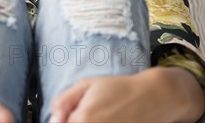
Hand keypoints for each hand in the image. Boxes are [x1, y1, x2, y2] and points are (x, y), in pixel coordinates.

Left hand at [49, 68, 198, 122]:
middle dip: (74, 121)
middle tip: (86, 114)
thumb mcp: (86, 85)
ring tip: (98, 116)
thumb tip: (52, 118)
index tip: (69, 114)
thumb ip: (63, 101)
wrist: (152, 97)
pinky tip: (107, 120)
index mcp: (83, 119)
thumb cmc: (119, 89)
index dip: (63, 119)